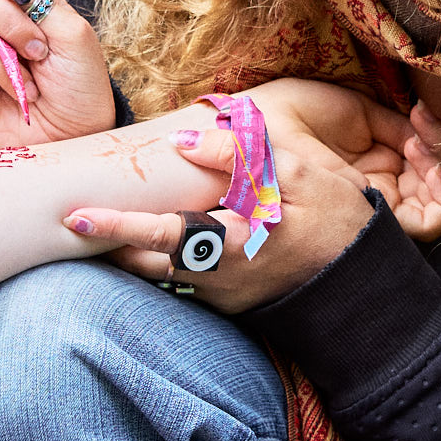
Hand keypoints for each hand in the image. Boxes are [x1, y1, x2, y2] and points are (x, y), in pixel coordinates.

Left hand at [62, 105, 440, 314]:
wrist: (367, 288)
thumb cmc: (339, 223)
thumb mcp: (302, 175)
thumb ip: (241, 155)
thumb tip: (184, 139)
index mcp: (232, 243)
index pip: (160, 234)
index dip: (116, 227)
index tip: (76, 216)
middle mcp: (216, 276)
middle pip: (143, 262)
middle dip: (107, 242)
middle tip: (74, 217)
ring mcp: (220, 294)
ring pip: (158, 273)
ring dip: (128, 251)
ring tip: (103, 225)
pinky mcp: (227, 301)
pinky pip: (180, 279)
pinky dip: (157, 258)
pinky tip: (151, 237)